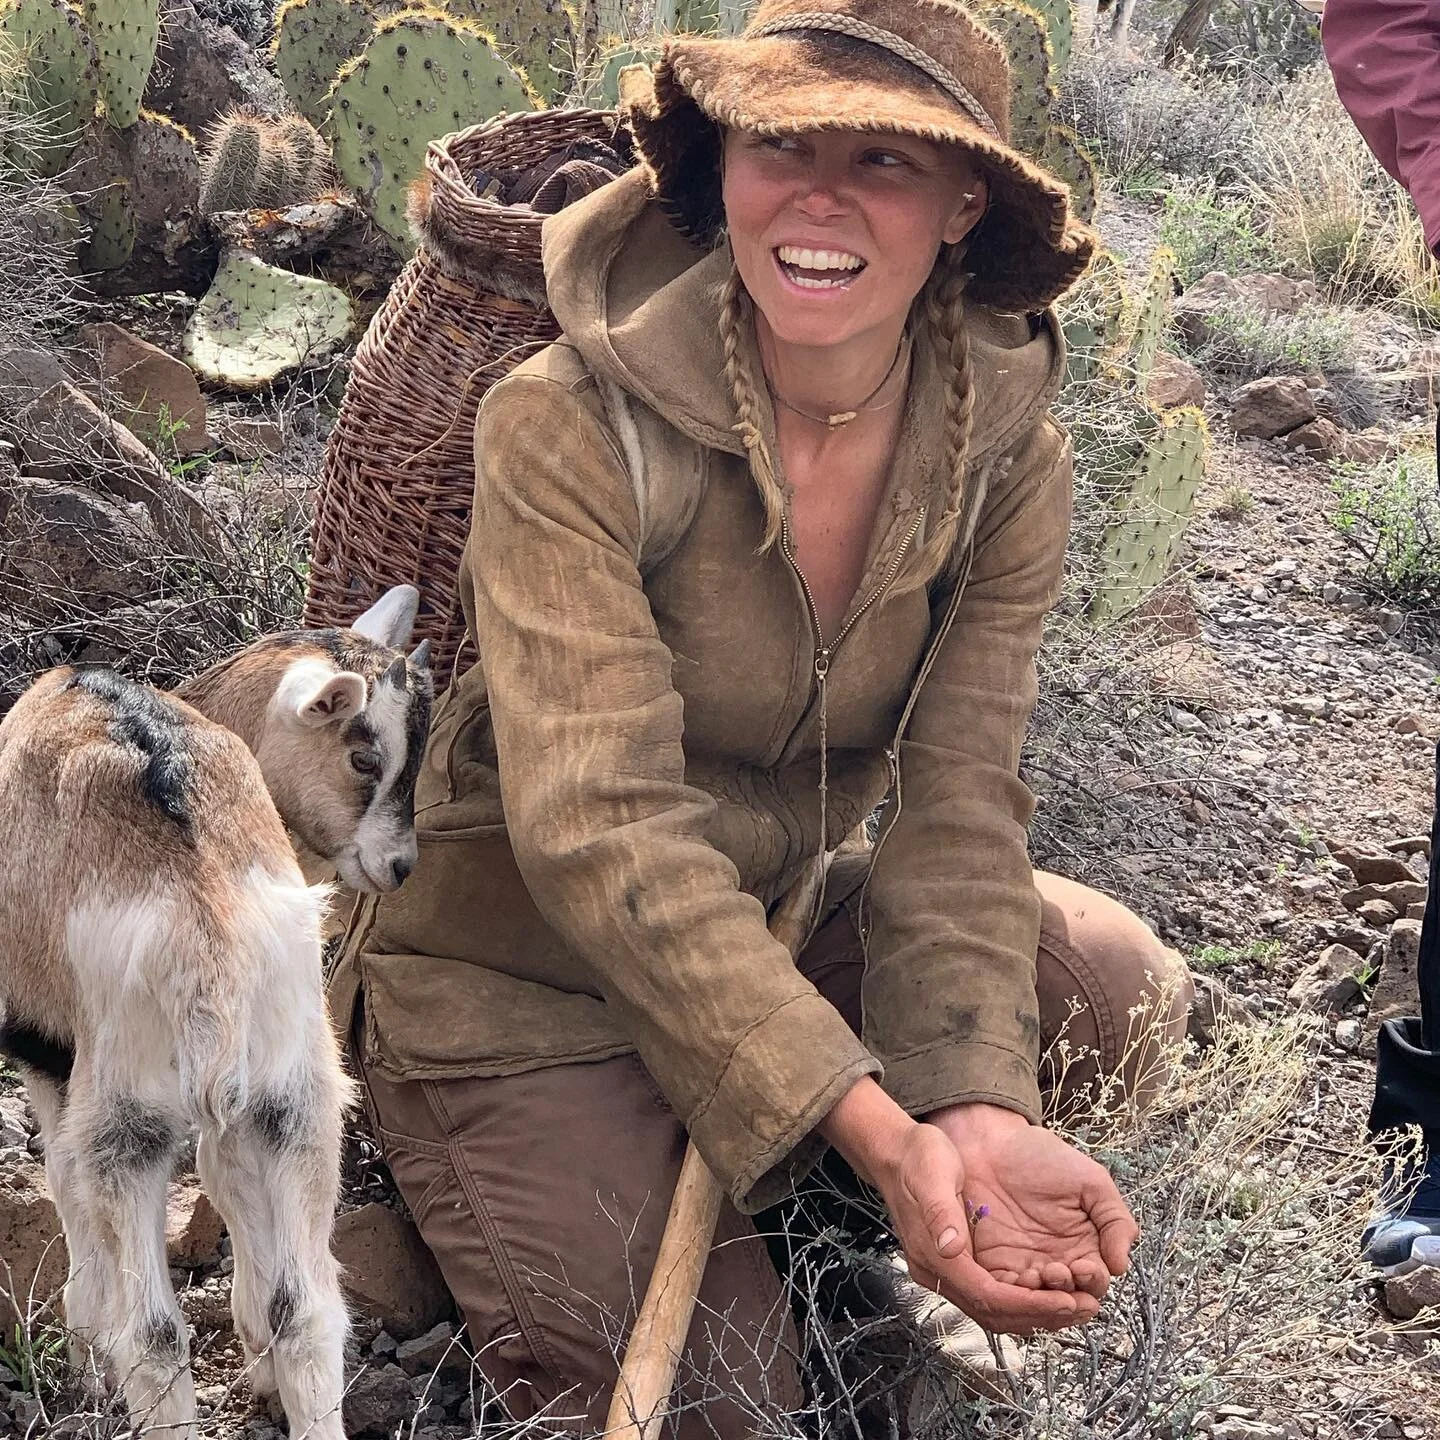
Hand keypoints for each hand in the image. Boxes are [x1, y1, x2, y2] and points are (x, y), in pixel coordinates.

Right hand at [819, 1080, 1129, 1333]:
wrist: (897, 1152)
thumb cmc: (918, 1157)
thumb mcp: (931, 1172)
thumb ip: (940, 1211)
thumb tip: (951, 1248)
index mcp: (934, 1253)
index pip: (986, 1296)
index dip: (1028, 1305)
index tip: (1066, 1301)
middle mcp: (938, 1271)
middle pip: (994, 1313)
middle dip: (1040, 1315)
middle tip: (1083, 1307)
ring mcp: (945, 1270)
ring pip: (995, 1310)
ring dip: (1036, 1312)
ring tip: (1075, 1304)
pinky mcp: (955, 1263)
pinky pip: (992, 1294)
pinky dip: (1023, 1299)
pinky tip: (1048, 1289)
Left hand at [925, 1102, 1137, 1304]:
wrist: (993, 1142)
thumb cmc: (1043, 1157)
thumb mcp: (1091, 1181)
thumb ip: (1115, 1220)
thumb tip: (1122, 1265)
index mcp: (1084, 1249)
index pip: (1095, 1285)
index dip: (1092, 1283)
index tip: (1083, 1266)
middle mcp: (1056, 1265)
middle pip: (1069, 1305)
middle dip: (1067, 1300)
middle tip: (1059, 1275)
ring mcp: (1025, 1268)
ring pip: (1038, 1308)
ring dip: (1041, 1302)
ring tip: (1039, 1276)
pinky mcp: (994, 1267)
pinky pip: (1006, 1296)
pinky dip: (1014, 1298)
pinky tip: (1019, 1279)